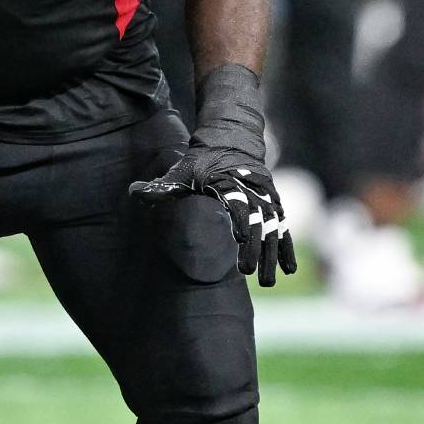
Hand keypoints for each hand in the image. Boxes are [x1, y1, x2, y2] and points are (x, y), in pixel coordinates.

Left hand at [132, 151, 296, 286]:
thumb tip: (134, 191)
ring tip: (267, 282)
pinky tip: (289, 270)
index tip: (240, 239)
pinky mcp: (273, 205)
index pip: (237, 203)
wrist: (230, 141)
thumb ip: (163, 185)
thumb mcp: (182, 169)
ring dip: (271, 255)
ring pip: (272, 230)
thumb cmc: (202, 161)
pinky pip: (283, 229)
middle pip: (257, 222)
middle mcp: (251, 191)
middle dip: (255, 248)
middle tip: (249, 273)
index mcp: (229, 182)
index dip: (240, 220)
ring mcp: (265, 199)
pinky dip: (287, 248)